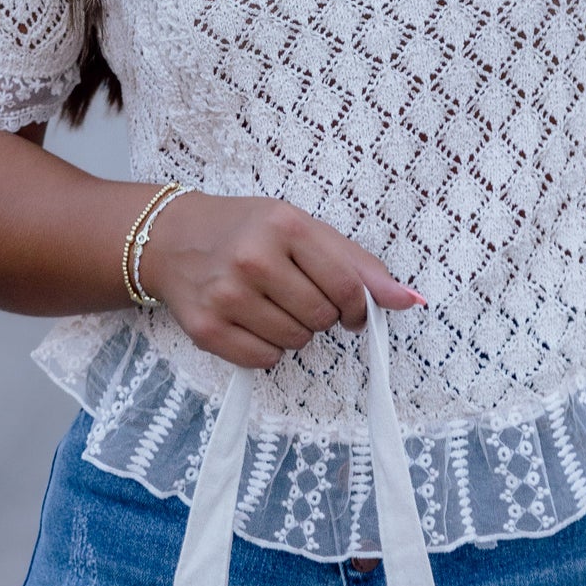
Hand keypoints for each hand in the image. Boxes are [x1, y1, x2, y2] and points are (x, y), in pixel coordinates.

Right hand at [136, 192, 424, 369]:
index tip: (353, 308)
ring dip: (294, 331)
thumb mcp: (303, 229)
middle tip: (296, 293)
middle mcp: (254, 258)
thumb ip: (358, 265)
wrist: (175, 239)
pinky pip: (264, 360)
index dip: (359, 306)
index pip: (348, 285)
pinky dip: (268, 349)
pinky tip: (252, 321)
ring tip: (271, 303)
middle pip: (322, 317)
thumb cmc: (249, 230)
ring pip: (296, 342)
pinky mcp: (207, 329)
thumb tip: (410, 300)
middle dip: (321, 314)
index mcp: (286, 225)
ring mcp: (227, 295)